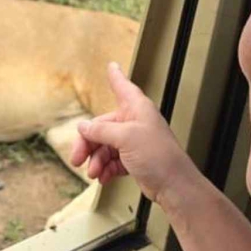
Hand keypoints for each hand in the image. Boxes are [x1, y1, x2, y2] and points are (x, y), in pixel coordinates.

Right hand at [71, 63, 200, 211]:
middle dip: (88, 144)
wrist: (173, 185)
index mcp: (137, 109)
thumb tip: (83, 127)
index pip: (123, 87)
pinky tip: (103, 177)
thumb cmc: (159, 157)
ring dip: (96, 160)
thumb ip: (101, 131)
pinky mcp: (134, 159)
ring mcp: (134, 142)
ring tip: (95, 173)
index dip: (116, 76)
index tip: (112, 66)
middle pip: (102, 127)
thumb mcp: (125, 138)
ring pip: (104, 147)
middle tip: (77, 158)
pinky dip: (105, 169)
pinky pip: (112, 161)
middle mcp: (135, 122)